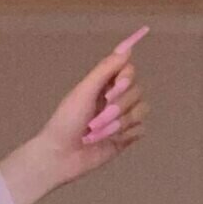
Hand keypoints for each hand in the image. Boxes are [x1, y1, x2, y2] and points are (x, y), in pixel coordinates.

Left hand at [34, 25, 150, 183]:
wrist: (61, 155)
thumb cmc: (66, 121)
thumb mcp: (83, 92)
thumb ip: (105, 70)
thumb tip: (127, 48)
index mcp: (103, 86)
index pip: (128, 71)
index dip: (126, 78)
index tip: (116, 86)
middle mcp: (115, 99)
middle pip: (137, 91)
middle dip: (117, 106)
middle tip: (95, 118)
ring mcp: (122, 118)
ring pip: (141, 110)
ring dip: (119, 123)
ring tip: (98, 132)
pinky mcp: (126, 137)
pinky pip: (141, 129)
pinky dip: (126, 135)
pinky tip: (109, 141)